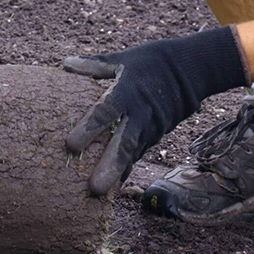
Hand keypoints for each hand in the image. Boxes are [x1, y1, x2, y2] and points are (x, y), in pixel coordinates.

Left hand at [62, 26, 249, 195]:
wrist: (188, 71)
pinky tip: (114, 187)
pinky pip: (138, 154)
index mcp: (127, 92)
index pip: (106, 111)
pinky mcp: (155, 136)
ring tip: (99, 193)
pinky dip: (127, 169)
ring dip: (117, 173)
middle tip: (93, 187)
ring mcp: (150, 127)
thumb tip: (64, 65)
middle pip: (124, 142)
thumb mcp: (121, 60)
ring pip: (132, 154)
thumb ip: (92, 66)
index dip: (89, 128)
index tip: (71, 145)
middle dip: (109, 165)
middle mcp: (140, 113)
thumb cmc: (147, 63)